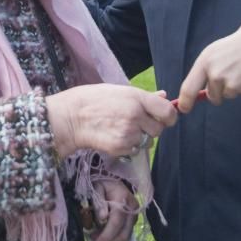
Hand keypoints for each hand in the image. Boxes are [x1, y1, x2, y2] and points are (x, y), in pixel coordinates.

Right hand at [45, 84, 176, 158]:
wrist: (71, 117)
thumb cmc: (93, 100)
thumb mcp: (119, 90)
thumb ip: (144, 96)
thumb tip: (164, 97)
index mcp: (137, 98)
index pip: (167, 112)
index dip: (169, 117)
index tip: (164, 118)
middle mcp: (136, 115)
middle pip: (159, 129)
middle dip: (151, 128)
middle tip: (136, 123)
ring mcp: (129, 133)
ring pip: (148, 141)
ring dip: (141, 138)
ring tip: (122, 129)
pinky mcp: (121, 147)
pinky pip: (135, 150)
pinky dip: (130, 147)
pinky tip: (116, 137)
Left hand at [86, 180, 136, 240]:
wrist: (113, 181)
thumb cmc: (103, 183)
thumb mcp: (97, 188)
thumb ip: (99, 203)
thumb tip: (102, 218)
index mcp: (123, 198)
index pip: (116, 221)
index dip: (106, 235)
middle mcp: (133, 208)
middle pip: (124, 233)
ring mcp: (135, 215)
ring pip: (125, 236)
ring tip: (97, 236)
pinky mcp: (133, 220)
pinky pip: (125, 233)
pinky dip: (114, 237)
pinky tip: (103, 233)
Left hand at [176, 20, 240, 111]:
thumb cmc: (234, 47)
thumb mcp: (213, 53)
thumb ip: (203, 72)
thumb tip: (196, 93)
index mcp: (205, 63)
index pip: (189, 89)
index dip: (185, 102)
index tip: (184, 108)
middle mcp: (217, 74)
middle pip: (212, 97)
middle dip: (218, 91)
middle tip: (228, 73)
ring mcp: (232, 84)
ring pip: (228, 95)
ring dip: (233, 87)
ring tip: (240, 70)